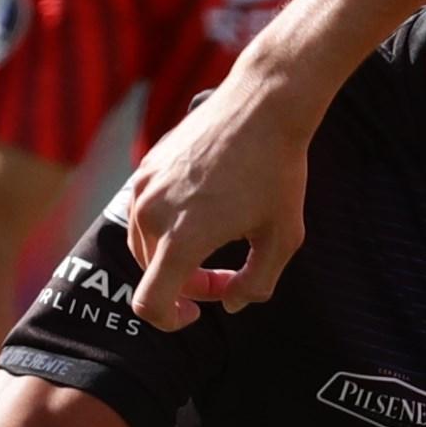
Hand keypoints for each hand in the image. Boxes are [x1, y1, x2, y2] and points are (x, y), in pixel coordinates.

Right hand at [114, 73, 322, 328]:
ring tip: (219, 241)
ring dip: (176, 256)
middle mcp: (151, 214)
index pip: (150, 304)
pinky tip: (206, 210)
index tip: (196, 312)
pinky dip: (168, 227)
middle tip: (228, 274)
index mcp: (182, 238)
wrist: (262, 106)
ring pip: (146, 247)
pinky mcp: (144, 168)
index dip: (170, 320)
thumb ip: (257, 283)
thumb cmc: (277, 171)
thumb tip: (231, 303)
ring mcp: (143, 188)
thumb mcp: (283, 238)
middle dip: (188, 284)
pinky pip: (146, 214)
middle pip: (153, 276)